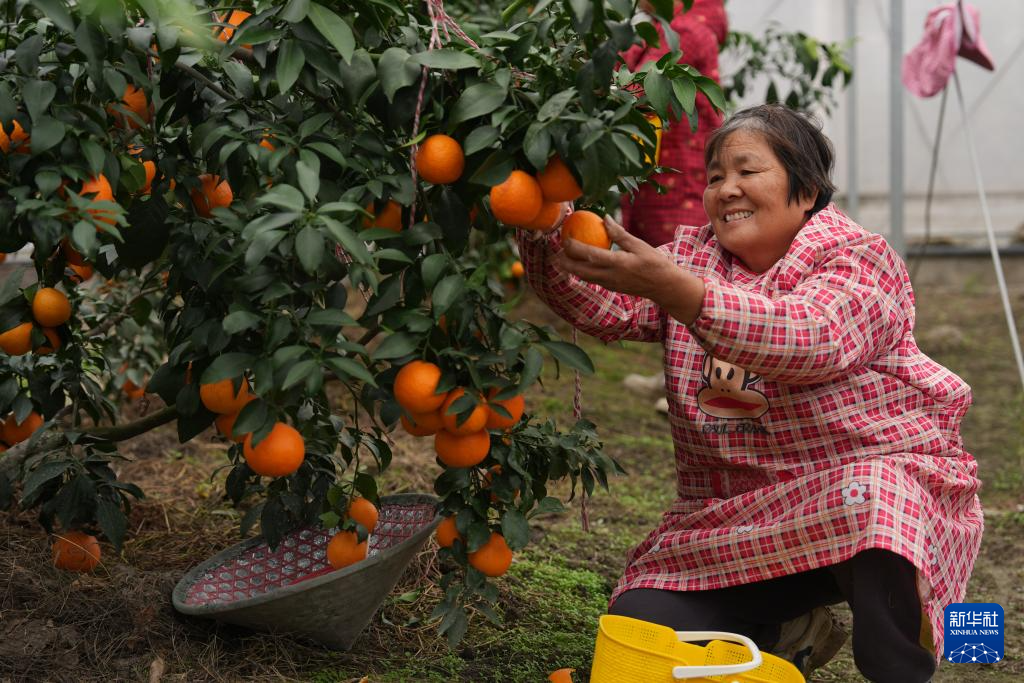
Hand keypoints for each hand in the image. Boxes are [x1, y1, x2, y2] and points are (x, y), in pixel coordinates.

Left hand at [554, 214, 672, 299]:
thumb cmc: (654, 262)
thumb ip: (619, 233)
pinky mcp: (612, 287)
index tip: (566, 238)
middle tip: (557, 252)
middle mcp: (611, 276)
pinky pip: (593, 279)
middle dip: (566, 262)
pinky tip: (580, 264)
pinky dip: (583, 272)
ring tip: (563, 259)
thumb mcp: (638, 245)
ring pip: (585, 277)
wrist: (664, 286)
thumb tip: (604, 218)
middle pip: (581, 271)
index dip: (574, 248)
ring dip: (572, 269)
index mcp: (618, 263)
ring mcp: (610, 284)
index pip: (590, 255)